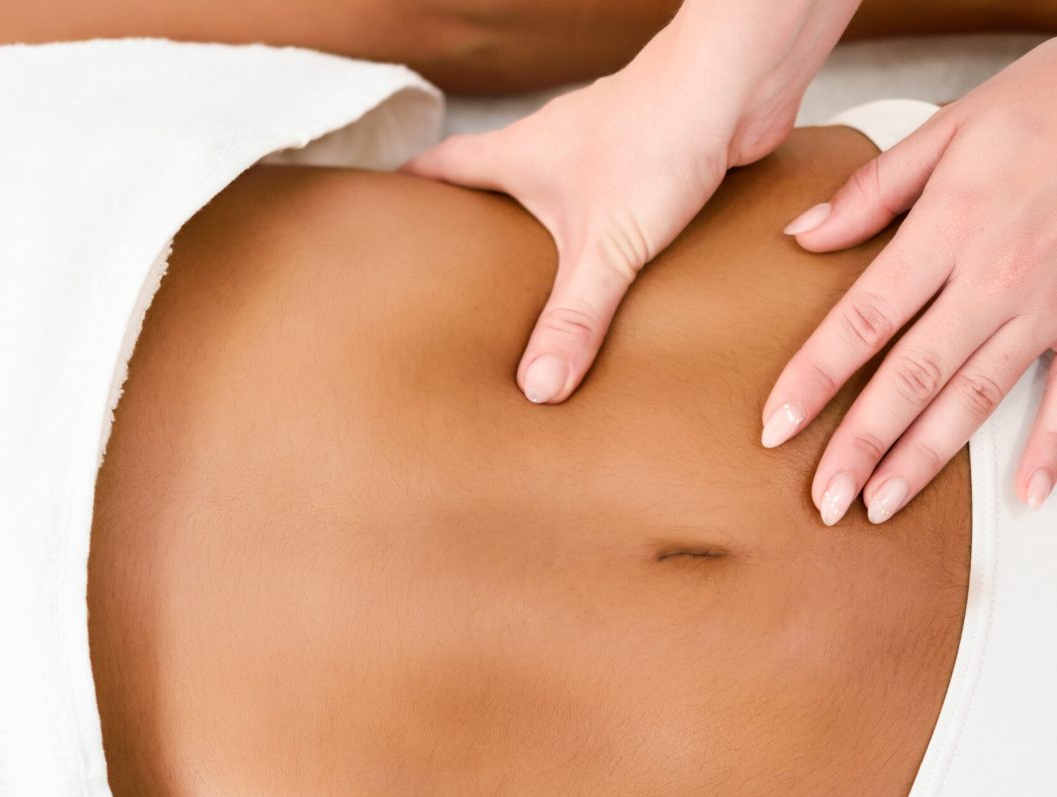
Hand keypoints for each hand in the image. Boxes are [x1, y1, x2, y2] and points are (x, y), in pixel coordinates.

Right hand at [404, 0, 860, 404]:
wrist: (739, 82)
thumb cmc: (659, 133)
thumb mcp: (605, 245)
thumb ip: (574, 317)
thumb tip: (539, 387)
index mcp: (519, 156)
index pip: (442, 165)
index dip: (410, 187)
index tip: (385, 215)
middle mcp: (552, 150)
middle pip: (493, 185)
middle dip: (474, 230)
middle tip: (455, 281)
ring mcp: (601, 157)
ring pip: (553, 201)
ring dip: (540, 240)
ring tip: (530, 295)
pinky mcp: (647, 170)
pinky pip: (608, 213)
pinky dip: (599, 244)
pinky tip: (612, 281)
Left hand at [763, 37, 1056, 523]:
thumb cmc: (1041, 110)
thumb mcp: (948, 132)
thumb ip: (870, 191)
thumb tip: (801, 236)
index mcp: (948, 231)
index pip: (863, 320)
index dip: (815, 379)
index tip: (776, 427)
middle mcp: (994, 279)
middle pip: (913, 377)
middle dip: (863, 444)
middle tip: (825, 499)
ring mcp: (1043, 306)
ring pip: (974, 398)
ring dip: (926, 459)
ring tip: (882, 504)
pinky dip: (1050, 448)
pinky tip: (1025, 494)